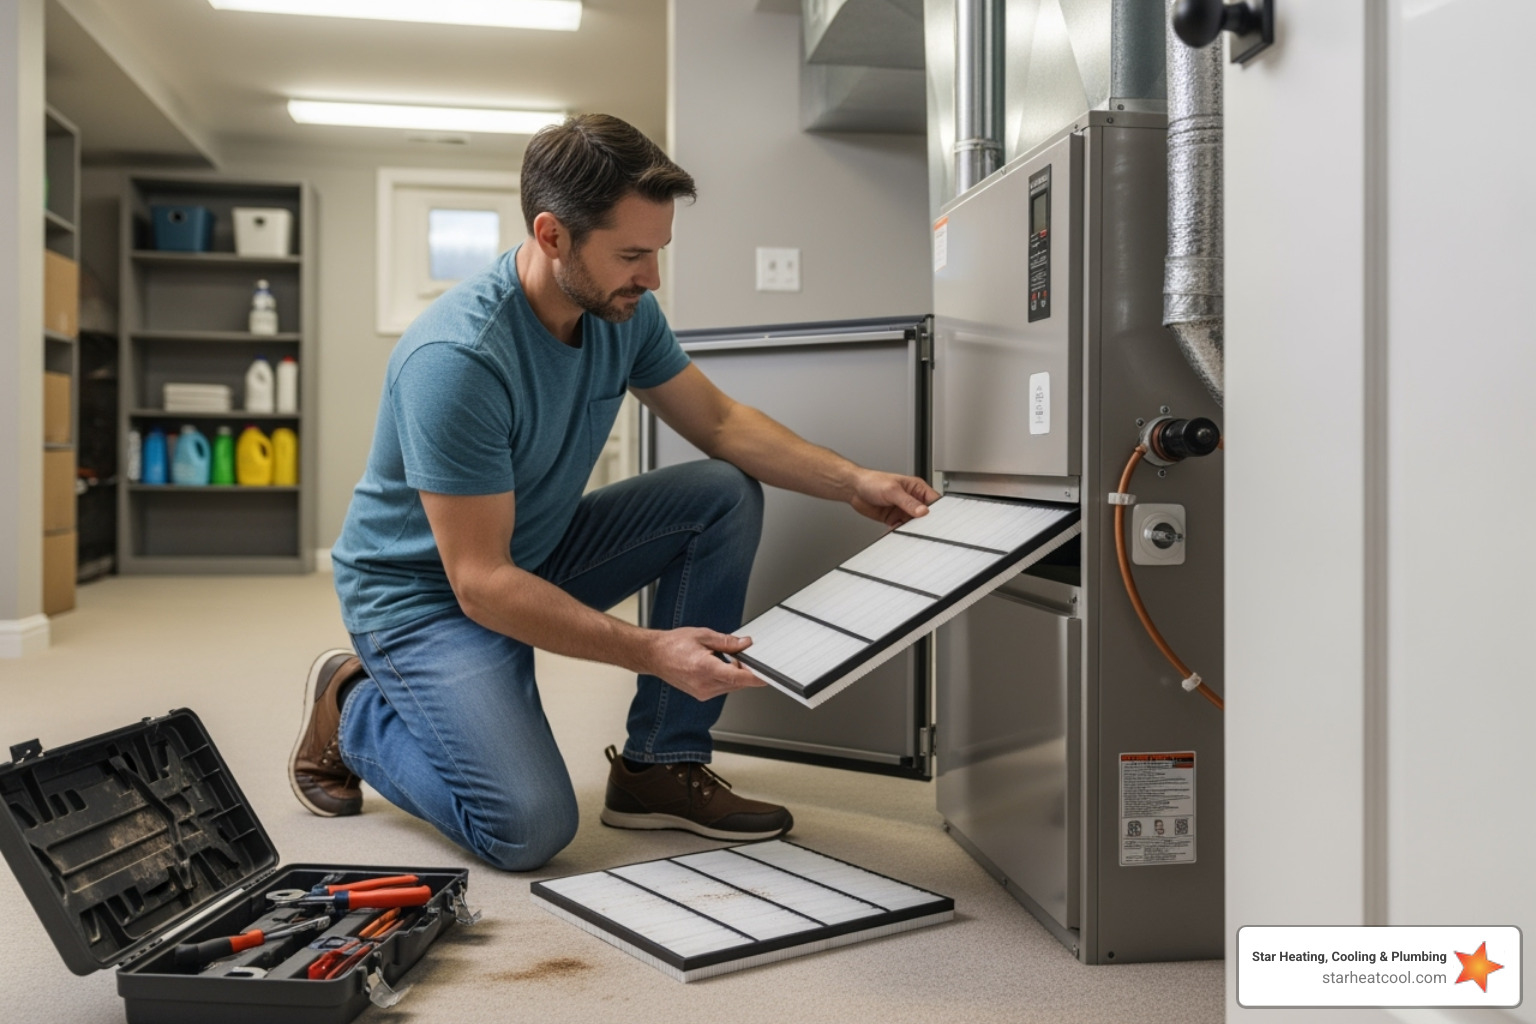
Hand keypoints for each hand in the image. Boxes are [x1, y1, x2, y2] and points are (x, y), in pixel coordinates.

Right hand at [644, 628, 765, 700]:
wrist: (654, 656)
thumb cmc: (673, 645)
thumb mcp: (703, 635)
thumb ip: (727, 642)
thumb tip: (745, 644)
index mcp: (704, 668)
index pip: (738, 677)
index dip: (756, 677)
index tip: (768, 675)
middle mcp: (704, 685)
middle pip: (738, 682)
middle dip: (745, 669)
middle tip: (743, 653)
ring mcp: (703, 692)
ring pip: (731, 686)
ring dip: (735, 673)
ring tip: (721, 657)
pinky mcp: (701, 694)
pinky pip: (723, 688)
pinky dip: (726, 678)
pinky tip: (717, 665)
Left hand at [849, 469, 940, 527]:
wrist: (854, 489)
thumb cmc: (872, 481)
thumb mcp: (892, 491)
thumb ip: (908, 502)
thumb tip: (922, 511)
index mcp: (916, 488)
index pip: (933, 500)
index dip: (937, 511)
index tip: (936, 520)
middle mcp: (912, 499)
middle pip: (925, 515)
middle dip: (924, 523)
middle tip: (922, 529)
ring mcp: (903, 509)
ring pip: (914, 524)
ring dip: (912, 529)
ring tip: (908, 532)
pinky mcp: (894, 518)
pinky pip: (902, 528)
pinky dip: (900, 532)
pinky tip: (897, 531)